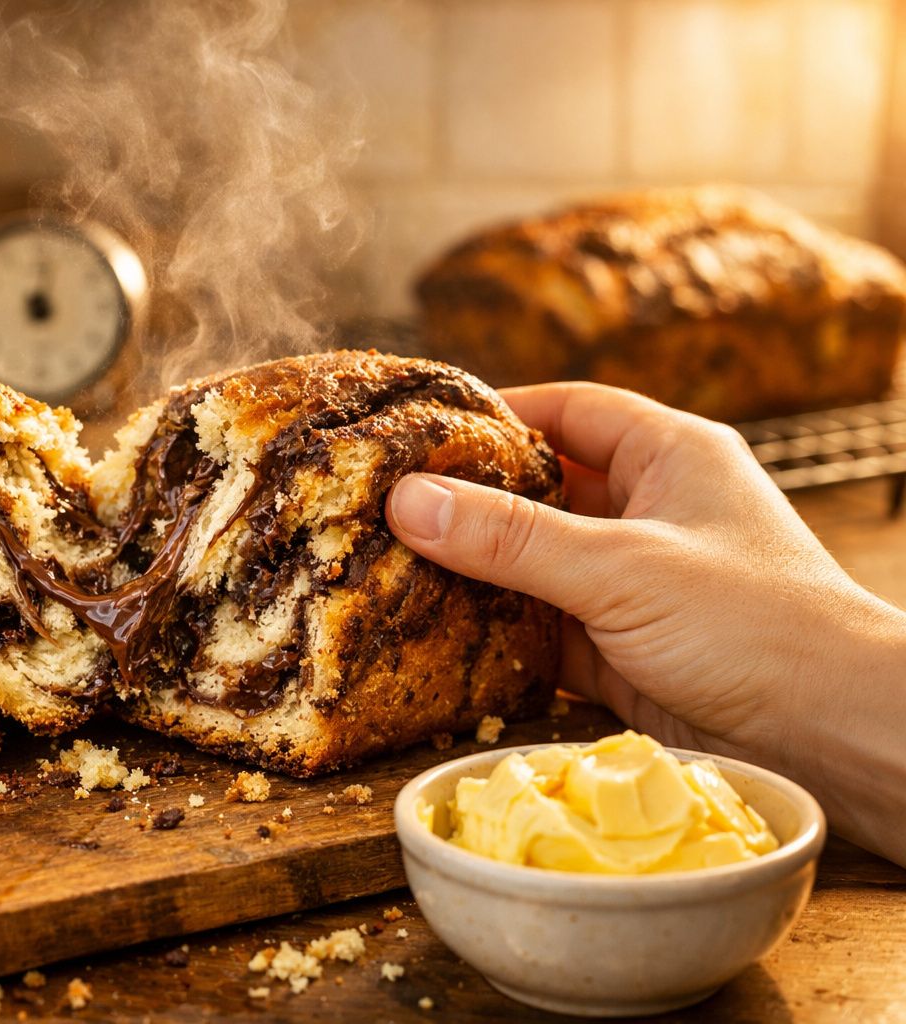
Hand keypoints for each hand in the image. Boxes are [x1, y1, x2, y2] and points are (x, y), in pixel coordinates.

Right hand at [386, 382, 905, 864]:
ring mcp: (636, 584)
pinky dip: (496, 634)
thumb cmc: (754, 623)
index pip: (569, 410)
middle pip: (542, 489)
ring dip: (477, 573)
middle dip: (470, 500)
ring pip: (536, 565)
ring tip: (393, 570)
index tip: (422, 430)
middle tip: (388, 505)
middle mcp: (651, 512)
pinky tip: (438, 637)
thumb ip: (512, 537)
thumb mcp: (621, 568)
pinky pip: (542, 629)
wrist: (835, 736)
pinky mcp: (623, 650)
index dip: (496, 413)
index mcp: (670, 456)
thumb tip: (407, 500)